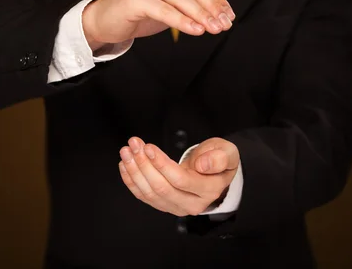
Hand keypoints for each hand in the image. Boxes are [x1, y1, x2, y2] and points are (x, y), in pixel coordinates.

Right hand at [82, 0, 235, 49]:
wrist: (108, 20)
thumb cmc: (142, 9)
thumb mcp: (172, 0)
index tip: (229, 16)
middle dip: (212, 6)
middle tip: (225, 24)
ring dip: (201, 15)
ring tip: (214, 29)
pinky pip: (164, 9)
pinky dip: (182, 21)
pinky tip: (196, 30)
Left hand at [118, 137, 239, 216]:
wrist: (214, 172)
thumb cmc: (219, 159)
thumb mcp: (227, 153)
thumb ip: (219, 158)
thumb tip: (203, 165)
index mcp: (209, 190)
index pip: (180, 180)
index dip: (161, 164)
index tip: (148, 147)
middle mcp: (192, 204)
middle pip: (161, 188)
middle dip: (143, 165)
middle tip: (134, 144)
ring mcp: (177, 207)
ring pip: (150, 194)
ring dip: (134, 171)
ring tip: (126, 151)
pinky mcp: (165, 205)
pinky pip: (144, 196)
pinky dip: (131, 181)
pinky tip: (125, 165)